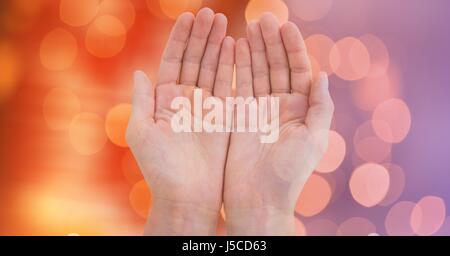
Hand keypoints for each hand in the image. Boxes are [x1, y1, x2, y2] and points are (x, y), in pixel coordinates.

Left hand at [127, 8, 233, 234]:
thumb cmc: (160, 167)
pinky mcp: (225, 115)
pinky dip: (230, 66)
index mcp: (165, 100)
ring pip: (212, 68)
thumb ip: (142, 100)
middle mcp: (186, 99)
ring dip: (216, 45)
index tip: (189, 17)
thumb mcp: (141, 131)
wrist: (188, 194)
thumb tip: (138, 72)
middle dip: (201, 36)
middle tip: (210, 13)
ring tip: (221, 22)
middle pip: (195, 59)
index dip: (181, 39)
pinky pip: (228, 85)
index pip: (174, 61)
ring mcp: (207, 106)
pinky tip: (233, 46)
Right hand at [224, 13, 333, 234]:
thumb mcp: (314, 138)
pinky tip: (234, 48)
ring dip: (253, 50)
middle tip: (262, 18)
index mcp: (301, 110)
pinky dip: (236, 67)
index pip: (298, 70)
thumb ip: (320, 106)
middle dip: (271, 42)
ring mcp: (258, 109)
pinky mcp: (239, 115)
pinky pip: (238, 86)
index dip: (292, 48)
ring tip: (248, 27)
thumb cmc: (289, 173)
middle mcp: (280, 106)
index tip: (284, 26)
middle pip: (276, 66)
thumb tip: (323, 75)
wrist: (258, 198)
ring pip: (256, 72)